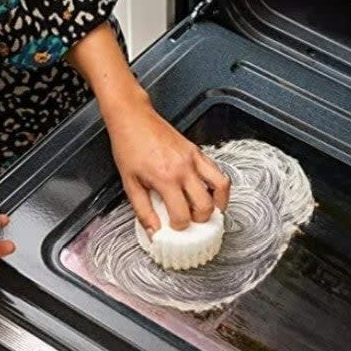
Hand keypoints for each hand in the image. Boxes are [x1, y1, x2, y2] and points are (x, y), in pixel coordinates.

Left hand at [106, 99, 229, 232]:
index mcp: (165, 178)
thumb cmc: (129, 146)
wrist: (133, 119)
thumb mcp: (130, 183)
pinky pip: (217, 171)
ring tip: (210, 212)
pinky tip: (211, 193)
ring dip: (218, 204)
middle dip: (200, 220)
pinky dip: (219, 185)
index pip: (182, 214)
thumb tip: (153, 232)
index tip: (173, 228)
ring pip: (220, 186)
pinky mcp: (197, 151)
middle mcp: (183, 168)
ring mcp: (193, 158)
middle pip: (205, 205)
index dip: (179, 227)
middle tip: (191, 223)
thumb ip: (143, 210)